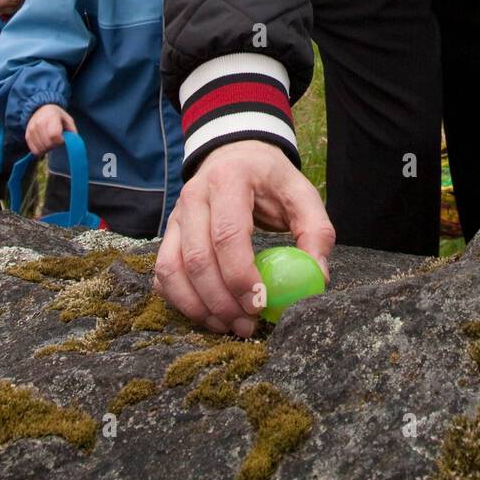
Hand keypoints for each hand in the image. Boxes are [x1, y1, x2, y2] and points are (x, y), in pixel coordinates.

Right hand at [25, 103, 76, 154]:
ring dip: (48, 149)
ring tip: (51, 141)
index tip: (63, 139)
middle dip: (55, 146)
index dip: (60, 141)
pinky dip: (41, 150)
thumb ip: (72, 131)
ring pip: (41, 149)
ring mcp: (31, 130)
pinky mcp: (27, 136)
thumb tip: (74, 143)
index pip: (54, 135)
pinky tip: (44, 144)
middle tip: (57, 140)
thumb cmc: (57, 116)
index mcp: (51, 117)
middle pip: (48, 144)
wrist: (40, 109)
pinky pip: (34, 150)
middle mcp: (39, 123)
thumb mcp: (68, 119)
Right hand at [154, 139, 334, 338]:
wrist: (236, 155)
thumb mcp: (301, 194)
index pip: (228, 234)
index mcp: (230, 179)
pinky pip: (162, 273)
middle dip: (221, 300)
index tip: (260, 303)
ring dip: (198, 306)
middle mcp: (194, 195)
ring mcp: (176, 215)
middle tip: (247, 325)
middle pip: (198, 258)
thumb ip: (315, 231)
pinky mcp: (168, 233)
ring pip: (172, 269)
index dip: (240, 275)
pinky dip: (180, 300)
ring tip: (228, 325)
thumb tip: (316, 276)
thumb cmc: (270, 179)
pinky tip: (207, 313)